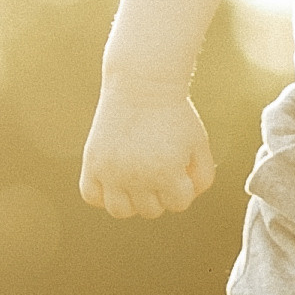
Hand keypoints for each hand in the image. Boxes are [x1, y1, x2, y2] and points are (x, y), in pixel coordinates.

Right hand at [81, 85, 216, 218]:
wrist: (142, 84)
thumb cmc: (174, 114)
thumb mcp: (199, 145)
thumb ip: (203, 177)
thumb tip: (186, 198)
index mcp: (166, 173)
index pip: (178, 204)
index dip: (182, 187)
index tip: (180, 166)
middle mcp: (136, 177)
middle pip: (151, 210)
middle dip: (160, 192)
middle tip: (159, 165)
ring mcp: (110, 171)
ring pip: (120, 211)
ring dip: (132, 200)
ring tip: (137, 177)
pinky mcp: (92, 161)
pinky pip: (91, 195)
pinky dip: (102, 193)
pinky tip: (115, 177)